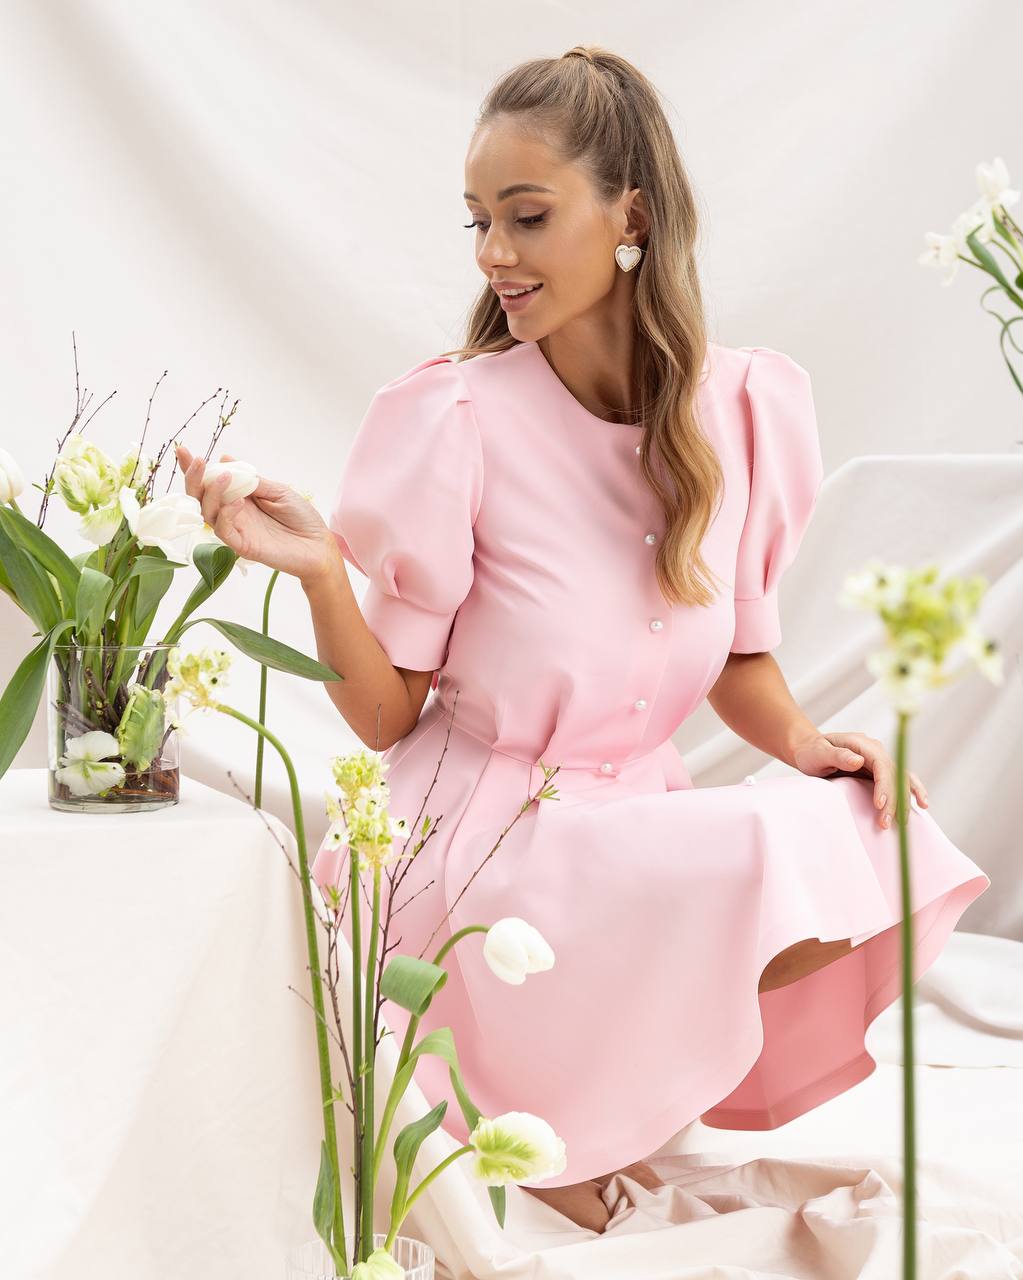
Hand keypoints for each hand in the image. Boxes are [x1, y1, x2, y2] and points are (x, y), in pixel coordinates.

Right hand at [174, 443, 337, 583]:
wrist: (318, 546)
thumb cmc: (301, 518)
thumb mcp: (278, 490)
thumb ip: (252, 479)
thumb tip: (225, 459)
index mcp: (240, 497)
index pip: (212, 482)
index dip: (195, 469)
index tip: (182, 451)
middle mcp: (233, 512)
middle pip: (201, 498)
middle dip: (194, 479)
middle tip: (197, 462)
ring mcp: (236, 529)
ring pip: (207, 513)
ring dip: (212, 493)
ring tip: (225, 477)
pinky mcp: (242, 545)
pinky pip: (224, 530)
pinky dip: (227, 514)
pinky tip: (238, 502)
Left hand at [791, 731, 928, 828]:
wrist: (810, 751)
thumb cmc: (812, 752)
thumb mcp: (819, 753)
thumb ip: (837, 755)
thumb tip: (858, 761)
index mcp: (863, 744)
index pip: (882, 765)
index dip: (884, 786)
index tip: (879, 805)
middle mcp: (876, 752)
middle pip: (894, 775)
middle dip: (893, 800)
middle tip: (885, 823)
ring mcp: (880, 762)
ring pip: (901, 779)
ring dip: (904, 800)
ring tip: (903, 822)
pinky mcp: (879, 772)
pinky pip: (900, 781)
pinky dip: (911, 792)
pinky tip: (921, 805)